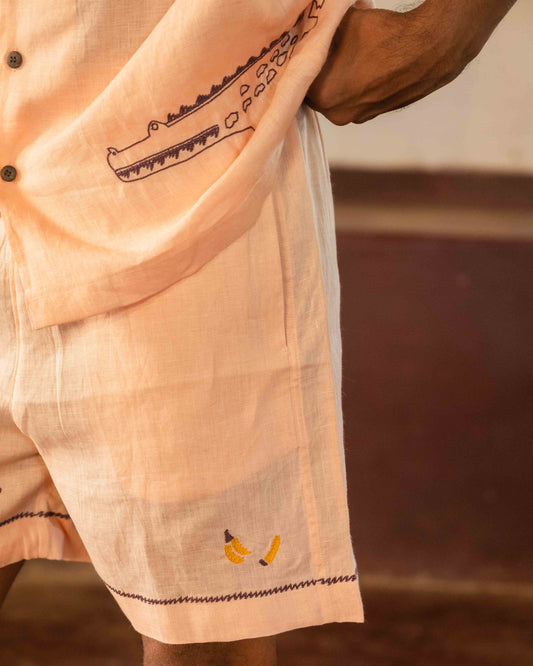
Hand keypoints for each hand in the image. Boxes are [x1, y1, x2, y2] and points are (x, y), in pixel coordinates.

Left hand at [304, 0, 515, 124]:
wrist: (431, 49)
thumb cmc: (384, 34)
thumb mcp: (342, 21)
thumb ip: (320, 28)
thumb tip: (311, 24)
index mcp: (321, 96)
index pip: (298, 78)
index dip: (302, 59)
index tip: (307, 45)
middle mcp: (336, 115)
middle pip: (316, 89)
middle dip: (320, 69)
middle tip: (327, 47)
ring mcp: (358, 117)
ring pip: (337, 93)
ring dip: (339, 76)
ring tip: (351, 52)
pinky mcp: (375, 114)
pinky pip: (356, 96)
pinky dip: (357, 82)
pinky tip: (367, 62)